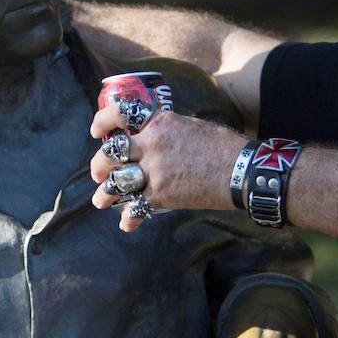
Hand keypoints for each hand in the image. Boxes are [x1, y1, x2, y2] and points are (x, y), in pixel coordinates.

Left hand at [89, 104, 241, 230]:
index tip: (96, 132)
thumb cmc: (223, 147)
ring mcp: (155, 171)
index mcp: (159, 122)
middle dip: (99, 165)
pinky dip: (130, 218)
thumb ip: (168, 130)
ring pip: (116, 182)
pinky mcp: (162, 195)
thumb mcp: (191, 126)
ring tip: (100, 201)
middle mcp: (152, 144)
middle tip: (99, 173)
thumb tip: (157, 137)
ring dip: (105, 194)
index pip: (120, 113)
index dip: (102, 121)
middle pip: (110, 153)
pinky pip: (136, 207)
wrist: (242, 171)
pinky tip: (127, 224)